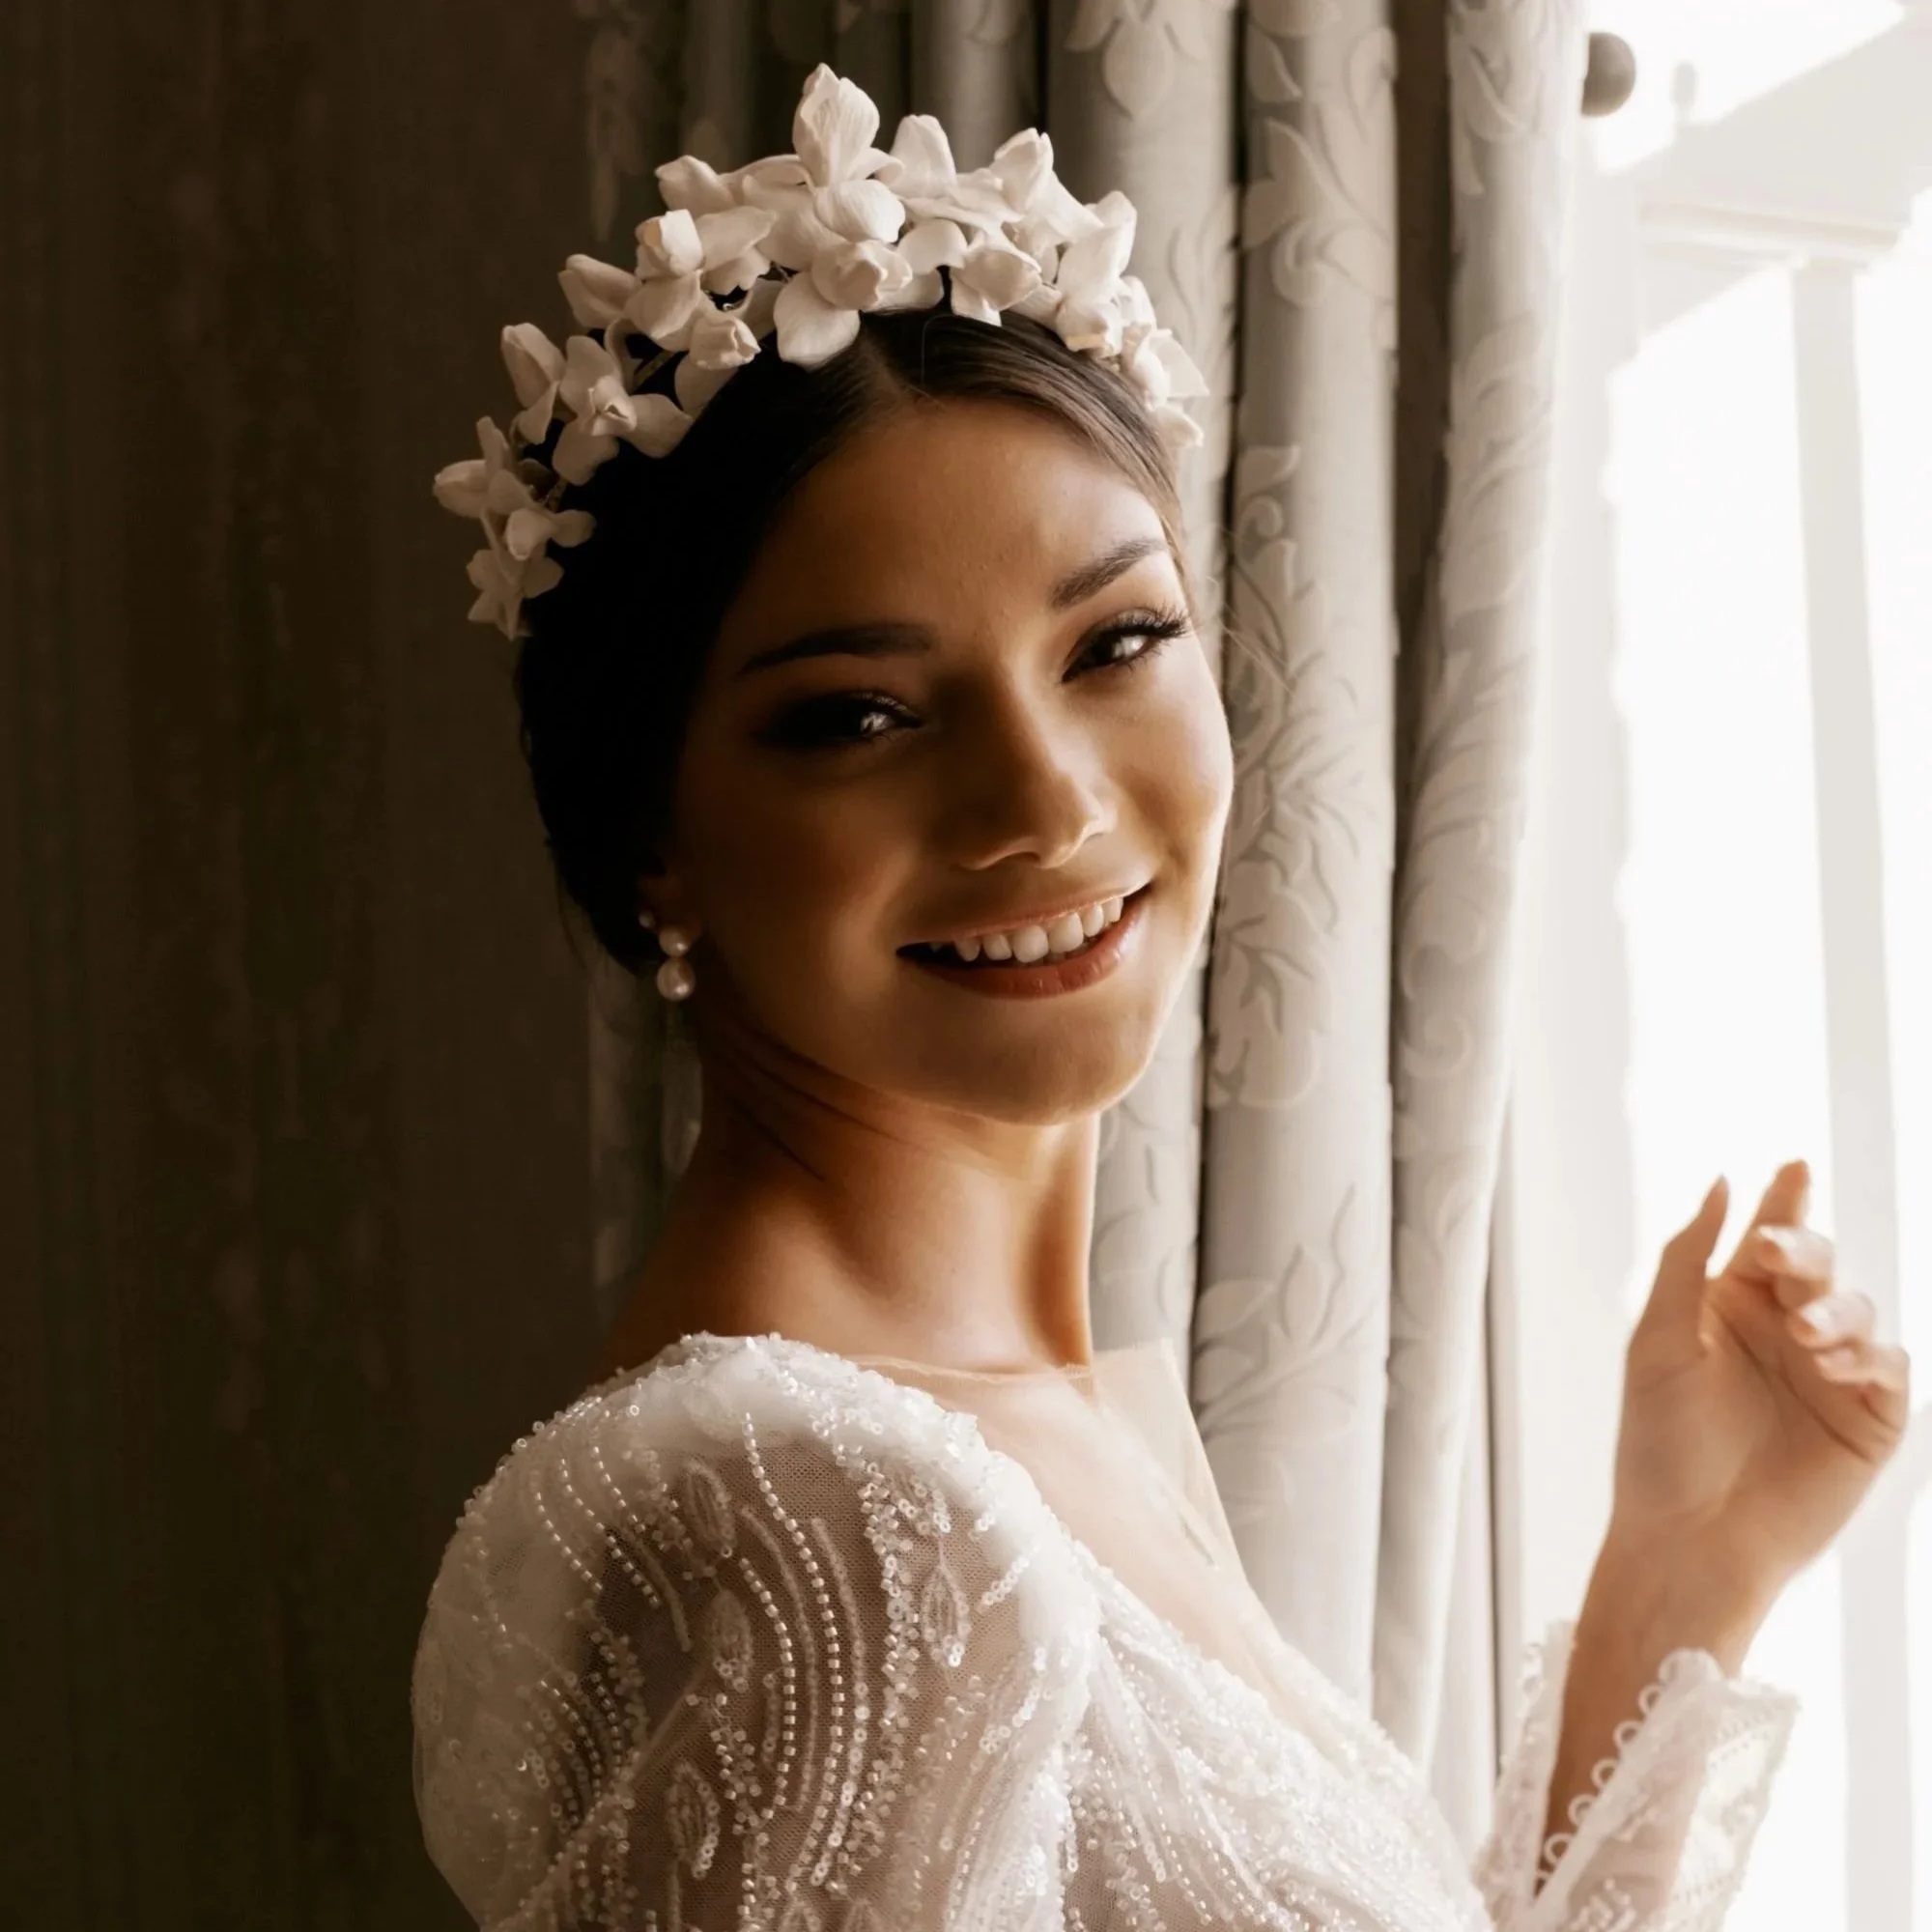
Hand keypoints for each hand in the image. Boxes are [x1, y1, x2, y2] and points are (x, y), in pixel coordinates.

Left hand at [1609, 1159, 1911, 1613]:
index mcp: (1729, 1305)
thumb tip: (1722, 1182)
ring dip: (1837, 1310)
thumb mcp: (1657, 1341)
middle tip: (1779, 1254)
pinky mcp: (1865, 1421)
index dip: (1783, 1200)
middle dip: (1805, 1250)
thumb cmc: (1659, 1444)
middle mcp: (1783, 1331)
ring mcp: (1827, 1374)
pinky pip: (1888, 1368)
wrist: (1688, 1539)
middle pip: (1817, 1264)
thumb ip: (1687, 1259)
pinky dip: (1869, 1356)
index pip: (1765, 1237)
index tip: (1793, 1166)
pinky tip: (1832, 1365)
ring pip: (1860, 1309)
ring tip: (1805, 1334)